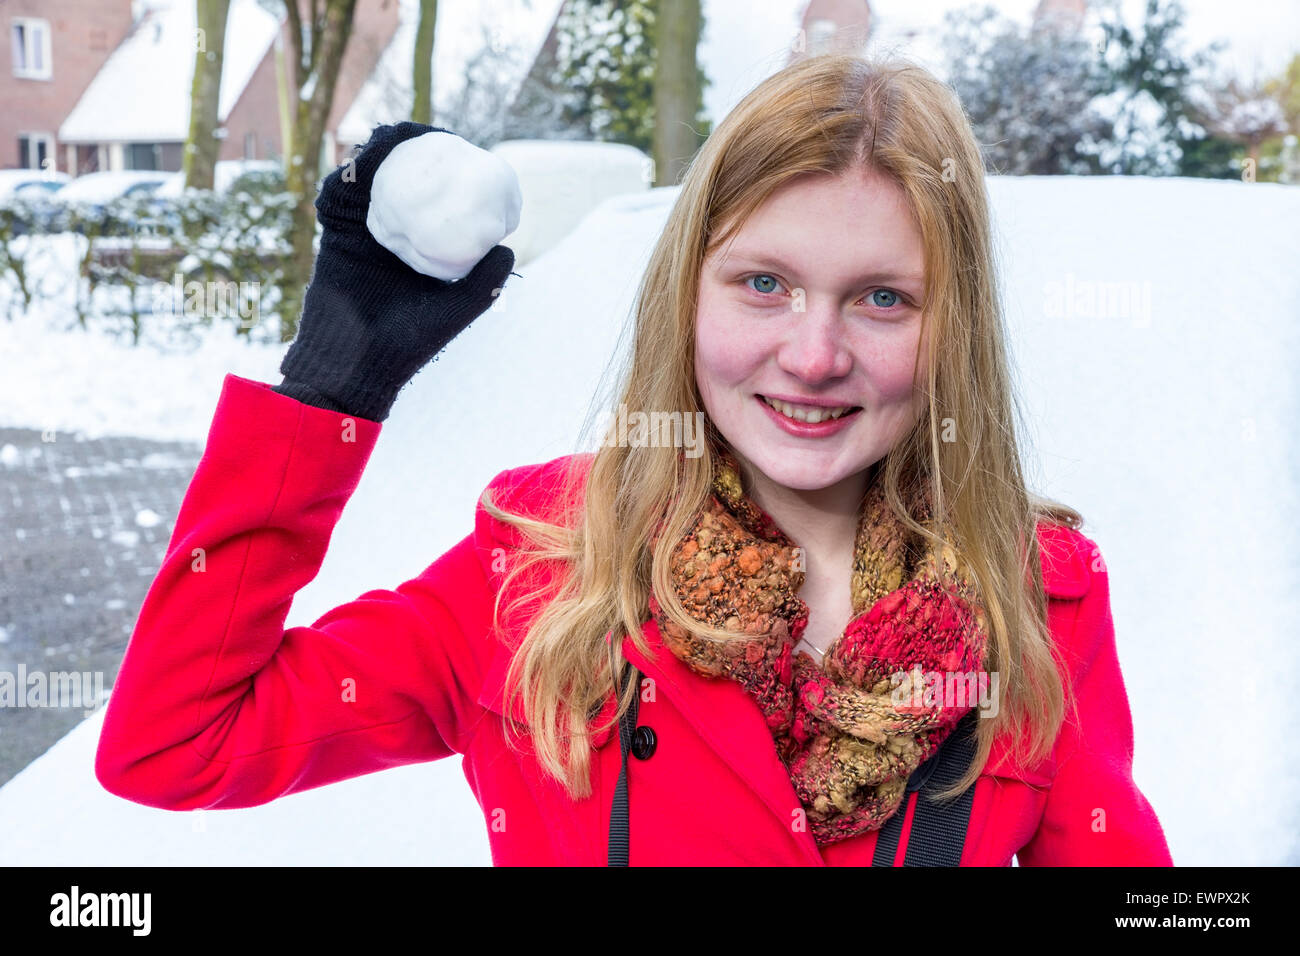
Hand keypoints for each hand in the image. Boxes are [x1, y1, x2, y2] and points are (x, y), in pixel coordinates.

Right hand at [275, 122, 515, 422]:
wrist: (355, 362)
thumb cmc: (409, 343)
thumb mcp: (457, 311)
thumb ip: (483, 282)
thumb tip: (508, 245)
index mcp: (426, 253)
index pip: (442, 207)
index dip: (452, 180)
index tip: (466, 156)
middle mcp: (397, 240)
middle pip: (408, 188)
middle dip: (416, 157)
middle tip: (432, 135)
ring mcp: (365, 236)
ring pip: (374, 186)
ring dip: (383, 156)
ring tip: (398, 134)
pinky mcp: (337, 236)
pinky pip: (341, 198)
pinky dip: (351, 173)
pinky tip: (366, 153)